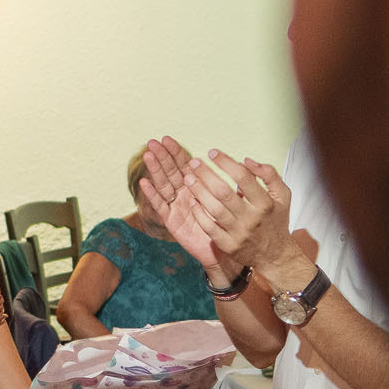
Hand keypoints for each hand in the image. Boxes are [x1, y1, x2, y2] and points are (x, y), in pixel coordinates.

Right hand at [138, 137, 236, 277]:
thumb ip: (236, 183)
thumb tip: (243, 162)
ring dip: (155, 171)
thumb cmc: (230, 225)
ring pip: (164, 185)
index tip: (167, 139)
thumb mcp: (234, 201)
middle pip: (171, 172)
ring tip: (148, 156)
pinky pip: (161, 207)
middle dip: (162, 157)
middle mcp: (184, 194)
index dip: (176, 152)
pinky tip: (144, 183)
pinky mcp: (172, 221)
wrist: (225, 250)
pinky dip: (152, 195)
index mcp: (197, 186)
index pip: (185, 165)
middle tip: (152, 142)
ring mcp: (177, 207)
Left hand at [183, 152, 307, 280]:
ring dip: (198, 192)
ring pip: (214, 209)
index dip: (226, 162)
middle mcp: (251, 217)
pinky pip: (209, 227)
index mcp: (265, 203)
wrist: (275, 254)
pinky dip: (199, 213)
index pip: (243, 177)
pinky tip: (192, 201)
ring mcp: (239, 233)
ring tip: (188, 178)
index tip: (212, 152)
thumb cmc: (275, 219)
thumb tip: (246, 160)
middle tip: (194, 162)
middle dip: (206, 174)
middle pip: (224, 192)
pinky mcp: (228, 245)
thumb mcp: (282, 195)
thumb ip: (269, 174)